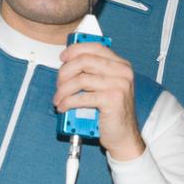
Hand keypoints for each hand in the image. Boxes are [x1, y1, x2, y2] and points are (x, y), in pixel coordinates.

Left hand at [54, 42, 145, 161]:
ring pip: (80, 80)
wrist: (124, 136)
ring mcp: (119, 85)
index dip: (76, 50)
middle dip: (65, 72)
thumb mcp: (106, 87)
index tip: (63, 57)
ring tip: (58, 98)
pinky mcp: (112, 100)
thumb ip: (93, 73)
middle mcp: (122, 72)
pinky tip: (63, 107)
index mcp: (121, 65)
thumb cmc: (113, 112)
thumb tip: (68, 64)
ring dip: (63, 90)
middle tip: (58, 83)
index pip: (96, 48)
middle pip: (85, 61)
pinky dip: (68, 102)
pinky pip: (82, 97)